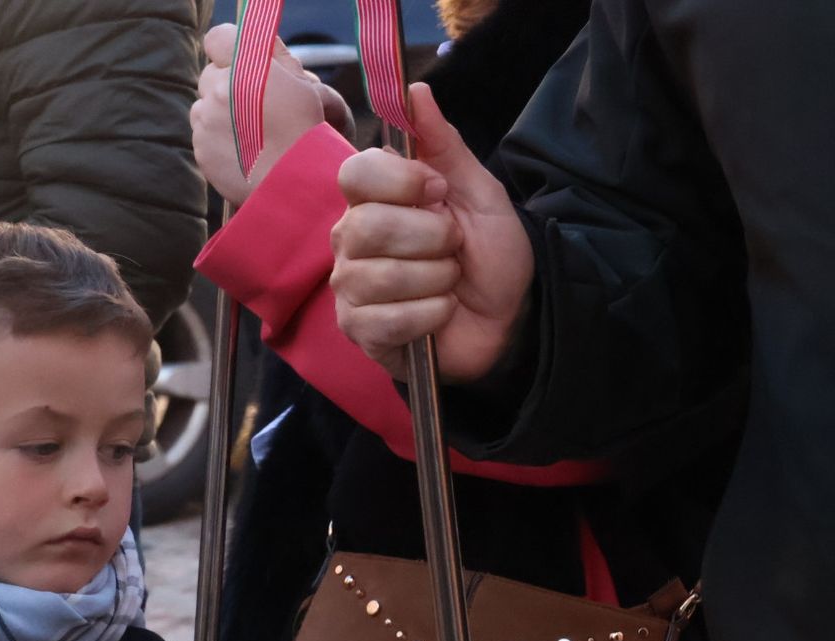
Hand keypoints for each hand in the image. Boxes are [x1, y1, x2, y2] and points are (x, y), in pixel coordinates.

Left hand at [191, 23, 353, 205]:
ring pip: (203, 106)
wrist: (294, 183)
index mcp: (245, 67)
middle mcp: (219, 91)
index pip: (218, 39)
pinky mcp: (200, 148)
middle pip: (209, 75)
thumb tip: (253, 44)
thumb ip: (274, 57)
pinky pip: (202, 134)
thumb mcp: (301, 83)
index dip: (228, 49)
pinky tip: (242, 150)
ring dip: (219, 113)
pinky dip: (216, 139)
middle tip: (251, 102)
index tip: (239, 61)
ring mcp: (206, 121)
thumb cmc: (305, 131)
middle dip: (225, 84)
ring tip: (250, 131)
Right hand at [329, 84, 534, 381]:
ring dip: (437, 280)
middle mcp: (350, 240)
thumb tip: (416, 91)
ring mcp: (350, 288)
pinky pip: (390, 319)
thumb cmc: (488, 255)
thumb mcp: (478, 192)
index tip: (438, 193)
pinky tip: (440, 314)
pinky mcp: (359, 331)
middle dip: (431, 238)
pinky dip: (432, 315)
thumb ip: (444, 144)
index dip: (402, 182)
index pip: (355, 173)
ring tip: (448, 283)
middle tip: (452, 248)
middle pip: (368, 226)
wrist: (509, 316)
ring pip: (382, 276)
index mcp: (373, 199)